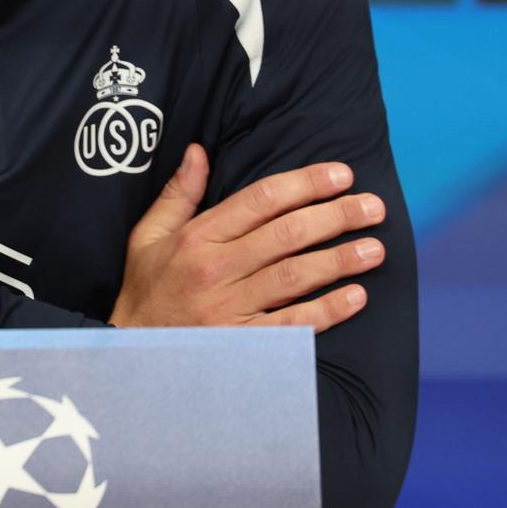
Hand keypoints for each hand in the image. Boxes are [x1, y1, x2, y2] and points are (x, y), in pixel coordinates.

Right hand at [108, 146, 385, 332]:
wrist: (132, 356)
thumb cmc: (145, 291)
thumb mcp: (147, 237)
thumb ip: (178, 194)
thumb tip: (198, 151)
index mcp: (197, 238)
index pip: (261, 200)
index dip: (305, 183)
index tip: (341, 175)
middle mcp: (216, 270)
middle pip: (287, 234)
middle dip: (336, 216)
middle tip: (373, 207)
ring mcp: (231, 308)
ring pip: (295, 276)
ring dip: (340, 260)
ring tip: (375, 248)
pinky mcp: (244, 343)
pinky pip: (293, 324)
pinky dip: (327, 311)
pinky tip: (356, 297)